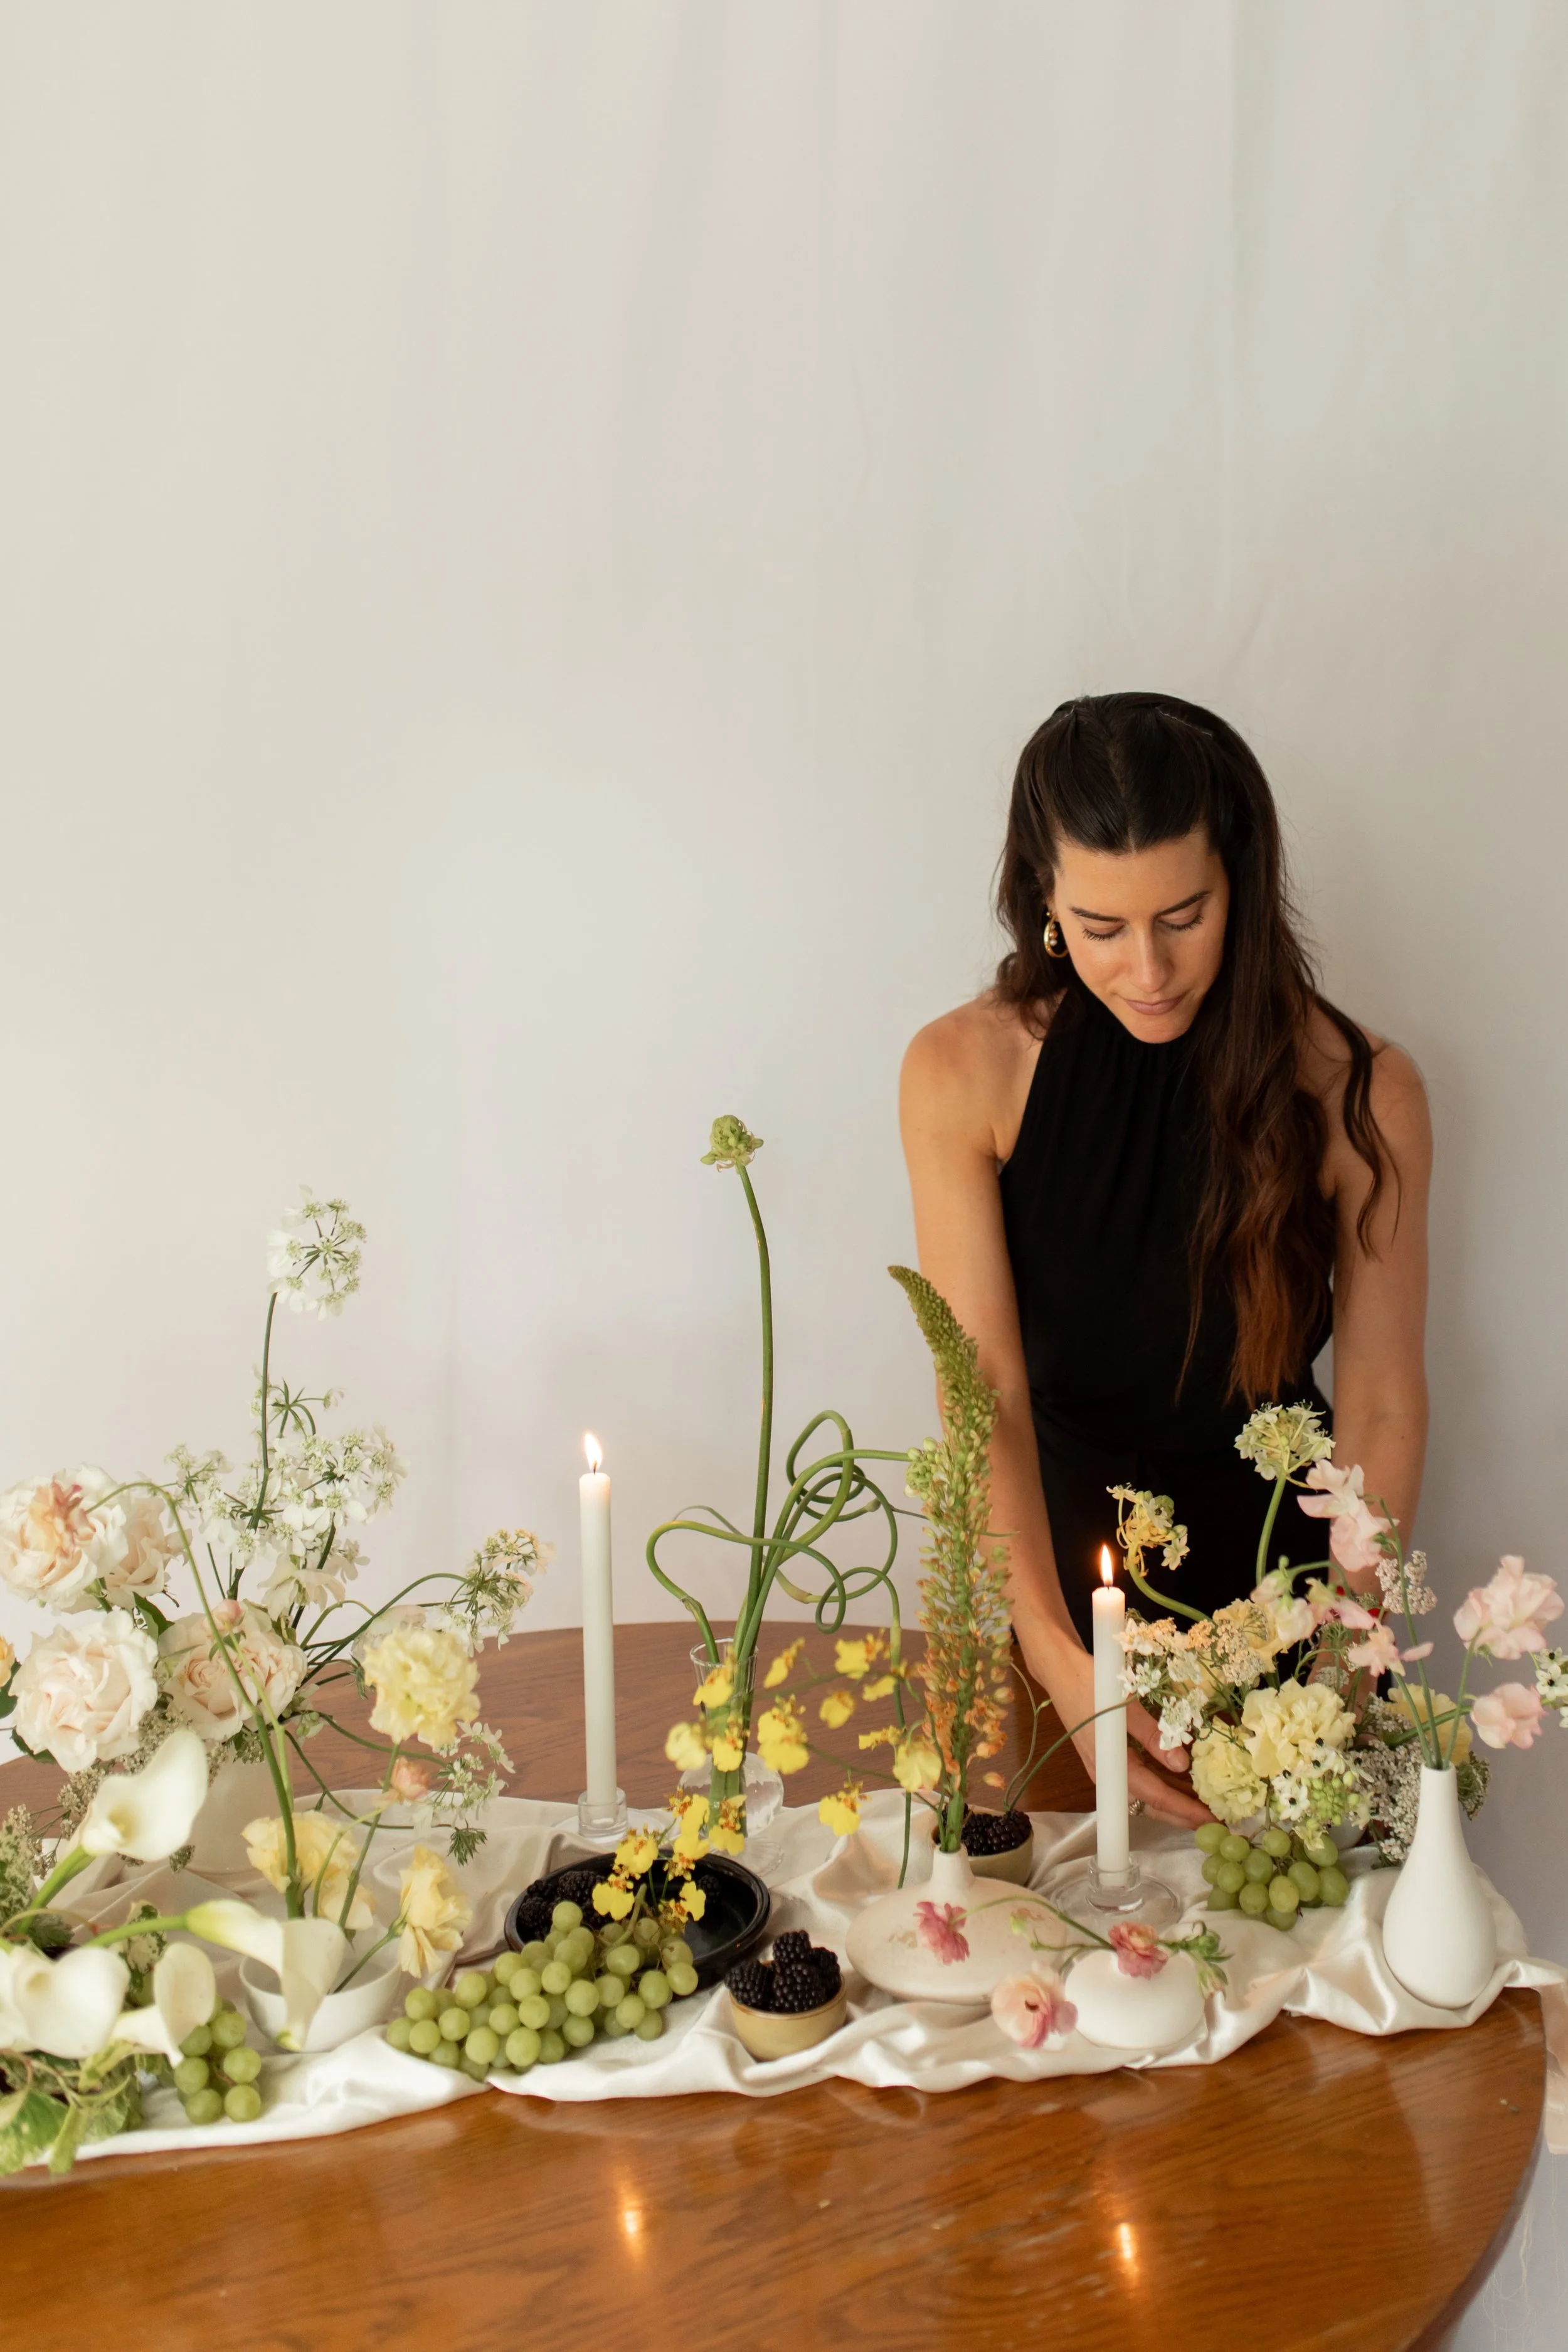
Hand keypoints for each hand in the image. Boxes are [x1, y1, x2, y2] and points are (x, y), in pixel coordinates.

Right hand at [1020, 1618, 1212, 1829]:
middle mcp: (1110, 1778)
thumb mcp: (1126, 1709)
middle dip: (1183, 1814)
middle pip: (1152, 1805)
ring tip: (1205, 1801)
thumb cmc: (1093, 1687)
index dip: (1186, 1811)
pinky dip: (1163, 1783)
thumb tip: (1182, 1764)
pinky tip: (1182, 1778)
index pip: (1157, 1798)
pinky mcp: (1109, 1760)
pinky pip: (1141, 1780)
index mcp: (1114, 1769)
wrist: (1061, 1672)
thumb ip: (1154, 1737)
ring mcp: (1108, 1770)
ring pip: (1147, 1794)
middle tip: (1217, 1818)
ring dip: (1175, 1799)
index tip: (1214, 1820)